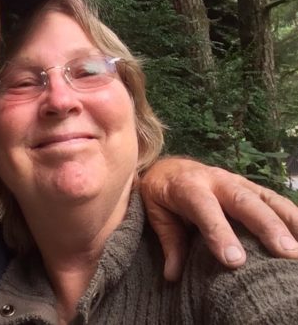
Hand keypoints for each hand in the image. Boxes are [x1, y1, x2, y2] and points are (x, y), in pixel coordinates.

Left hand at [139, 157, 297, 280]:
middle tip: (286, 252)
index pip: (204, 208)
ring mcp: (237, 181)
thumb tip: (173, 275)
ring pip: (264, 197)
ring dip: (287, 220)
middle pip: (242, 200)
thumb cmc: (162, 194)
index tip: (235, 260)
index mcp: (187, 186)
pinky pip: (274, 199)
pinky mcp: (251, 187)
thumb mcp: (156, 213)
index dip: (220, 232)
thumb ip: (169, 242)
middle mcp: (216, 180)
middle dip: (266, 225)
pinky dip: (292, 216)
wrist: (169, 167)